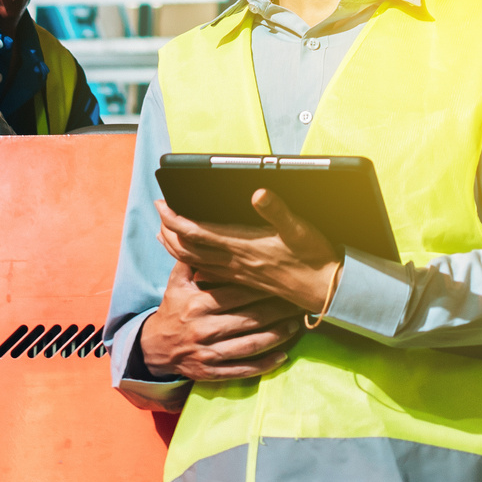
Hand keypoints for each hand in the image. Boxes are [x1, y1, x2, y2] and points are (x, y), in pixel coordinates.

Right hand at [136, 260, 303, 381]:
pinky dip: (264, 365)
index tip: (282, 281)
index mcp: (198, 304)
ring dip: (276, 336)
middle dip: (276, 311)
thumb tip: (202, 230)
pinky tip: (283, 357)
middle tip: (297, 303)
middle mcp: (204, 328)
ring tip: (295, 325)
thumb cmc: (173, 309)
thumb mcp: (177, 282)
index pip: (237, 293)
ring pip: (250, 345)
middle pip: (249, 319)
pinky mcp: (211, 372)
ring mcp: (208, 353)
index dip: (262, 288)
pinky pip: (242, 370)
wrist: (154, 348)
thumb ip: (192, 259)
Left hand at [157, 188, 346, 320]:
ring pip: (194, 260)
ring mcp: (237, 272)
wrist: (323, 290)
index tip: (161, 203)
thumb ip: (276, 210)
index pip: (196, 232)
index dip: (174, 218)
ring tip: (164, 232)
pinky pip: (207, 270)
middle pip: (187, 248)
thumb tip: (257, 192)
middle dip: (167, 230)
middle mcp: (234, 260)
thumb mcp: (299, 229)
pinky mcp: (243, 279)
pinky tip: (191, 256)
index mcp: (242, 245)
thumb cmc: (313, 258)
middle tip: (158, 212)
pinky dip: (192, 260)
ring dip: (175, 246)